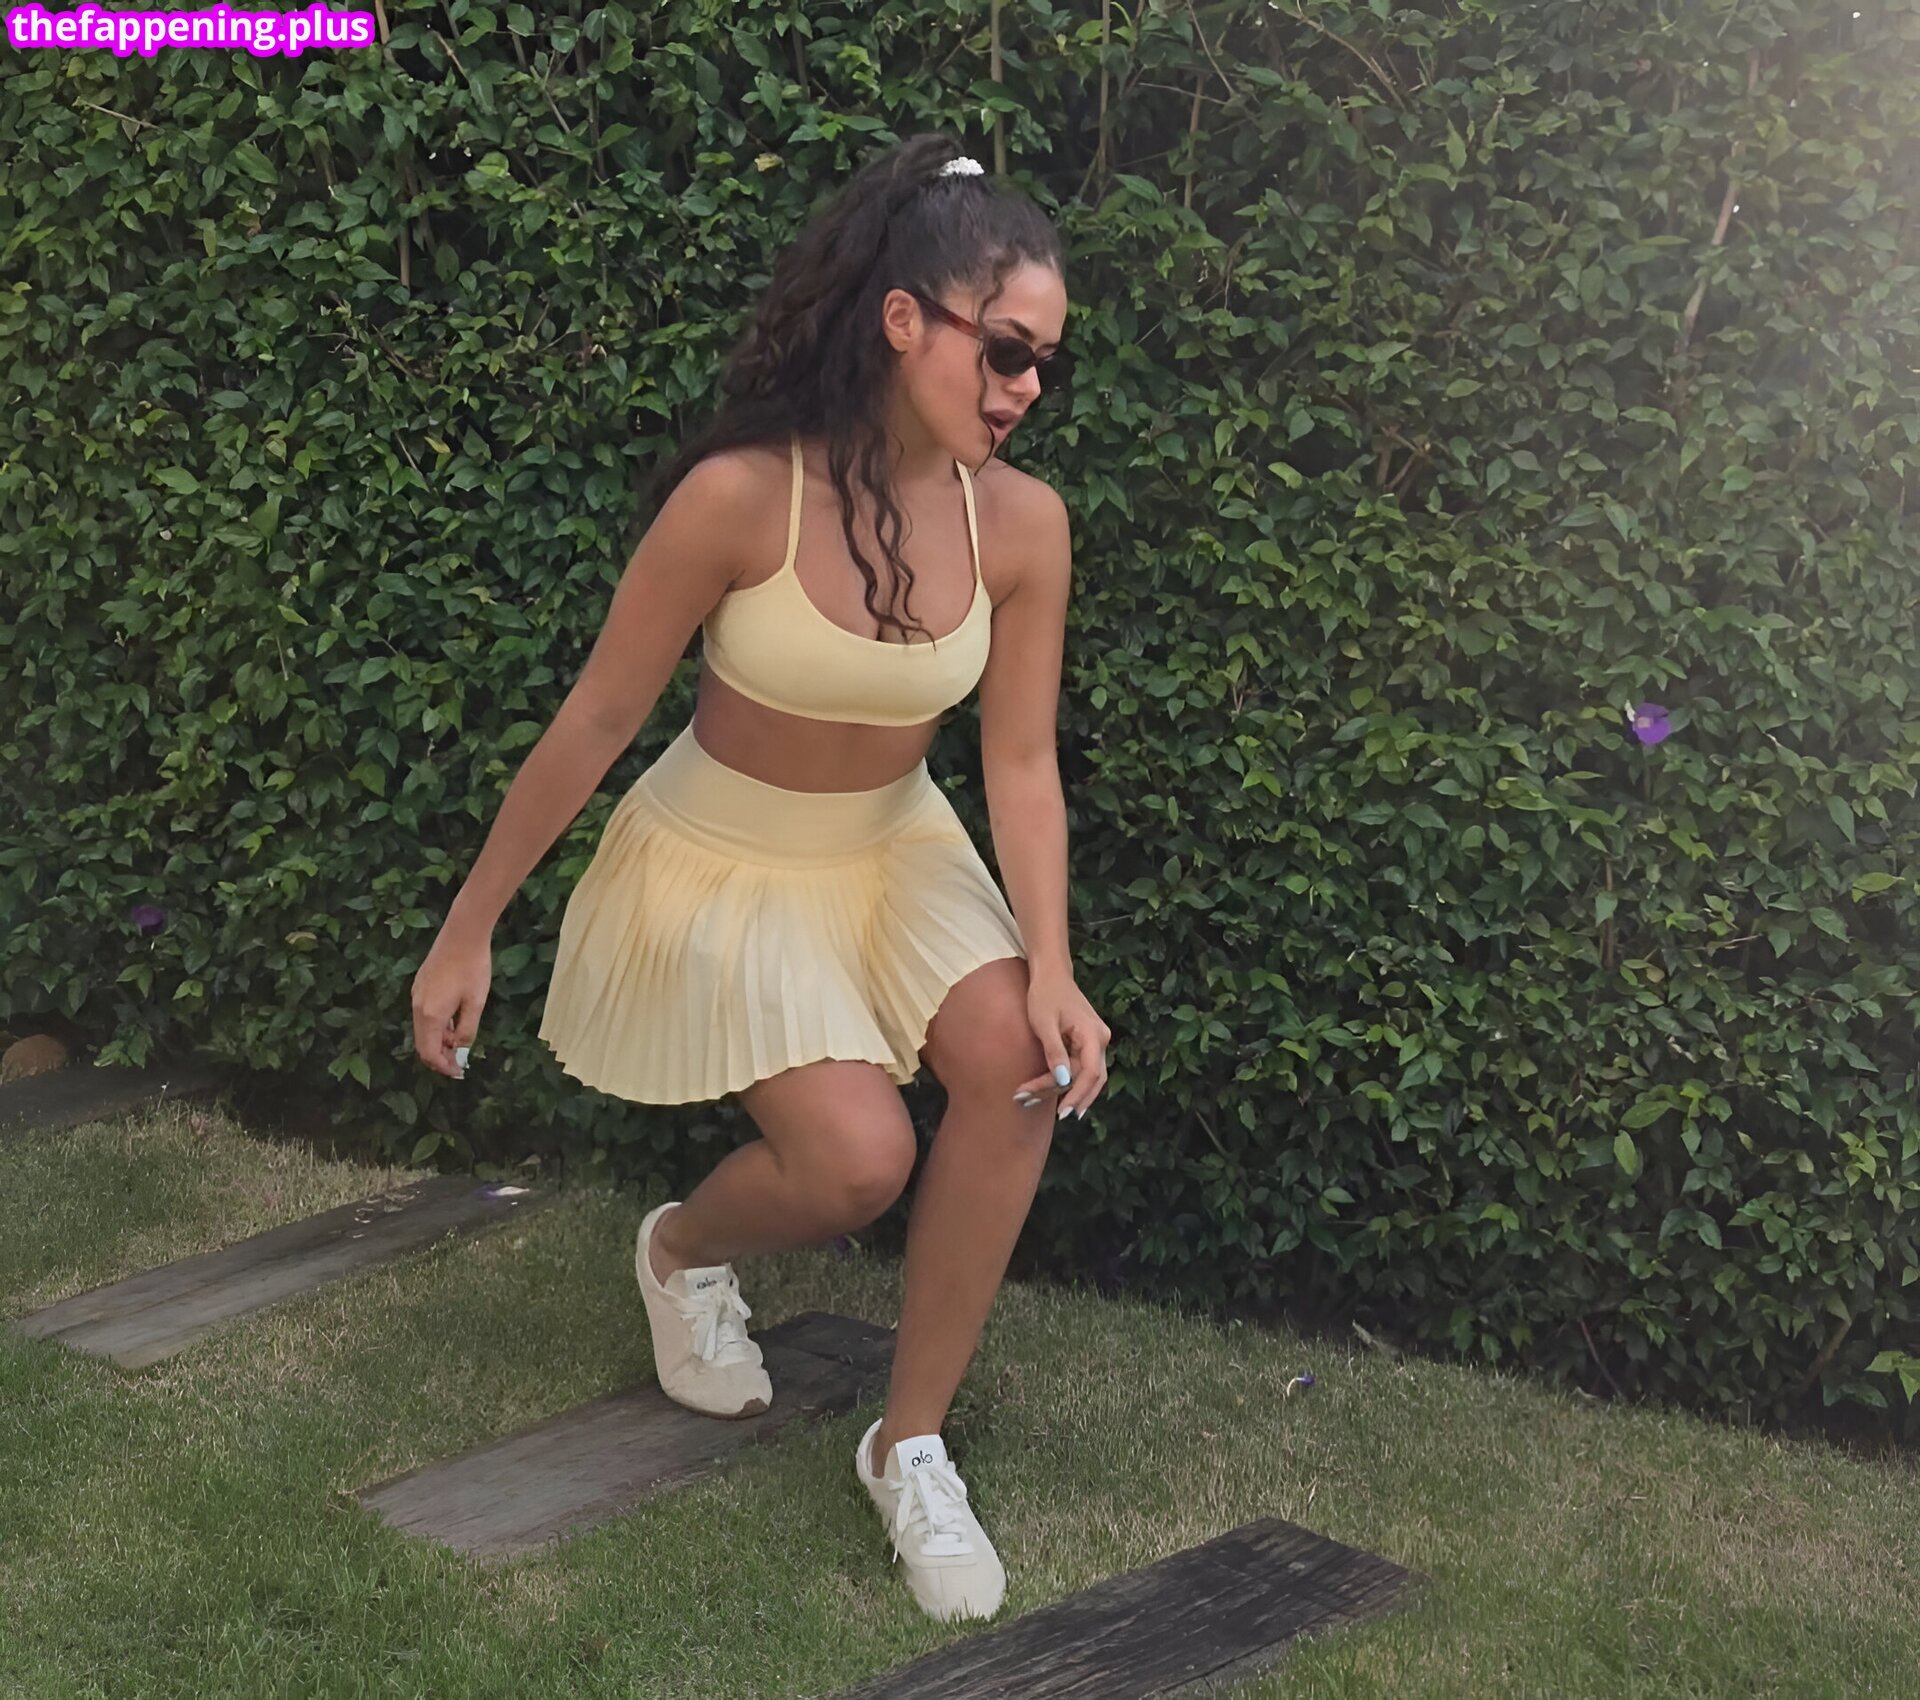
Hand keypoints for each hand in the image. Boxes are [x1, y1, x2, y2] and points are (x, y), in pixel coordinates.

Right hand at [411, 927, 491, 1078]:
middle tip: (459, 1063)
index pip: (429, 1052)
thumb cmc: (473, 968)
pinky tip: (453, 1023)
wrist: (462, 934)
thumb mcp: (475, 1003)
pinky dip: (435, 1025)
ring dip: (438, 1040)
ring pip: (422, 1029)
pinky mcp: (420, 985)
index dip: (442, 1066)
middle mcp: (417, 1007)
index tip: (458, 1072)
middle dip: (439, 1056)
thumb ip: (467, 1030)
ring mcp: (416, 995)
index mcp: (430, 1014)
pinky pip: (423, 1014)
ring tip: (459, 1044)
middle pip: (422, 1043)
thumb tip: (461, 1050)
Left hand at [1012, 968, 1110, 1120]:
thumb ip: (1055, 1052)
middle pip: (1090, 1079)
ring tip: (1030, 1099)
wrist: (1050, 975)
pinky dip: (1063, 1080)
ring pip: (1084, 1076)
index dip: (1078, 1095)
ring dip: (1061, 1091)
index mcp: (1093, 1035)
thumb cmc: (1045, 995)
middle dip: (1065, 1096)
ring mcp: (1095, 1042)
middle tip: (1032, 1104)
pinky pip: (1080, 1068)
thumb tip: (1064, 1081)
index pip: (1091, 1074)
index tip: (1062, 1113)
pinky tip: (1047, 1091)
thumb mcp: (1044, 1024)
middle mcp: (1100, 1039)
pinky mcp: (1087, 1043)